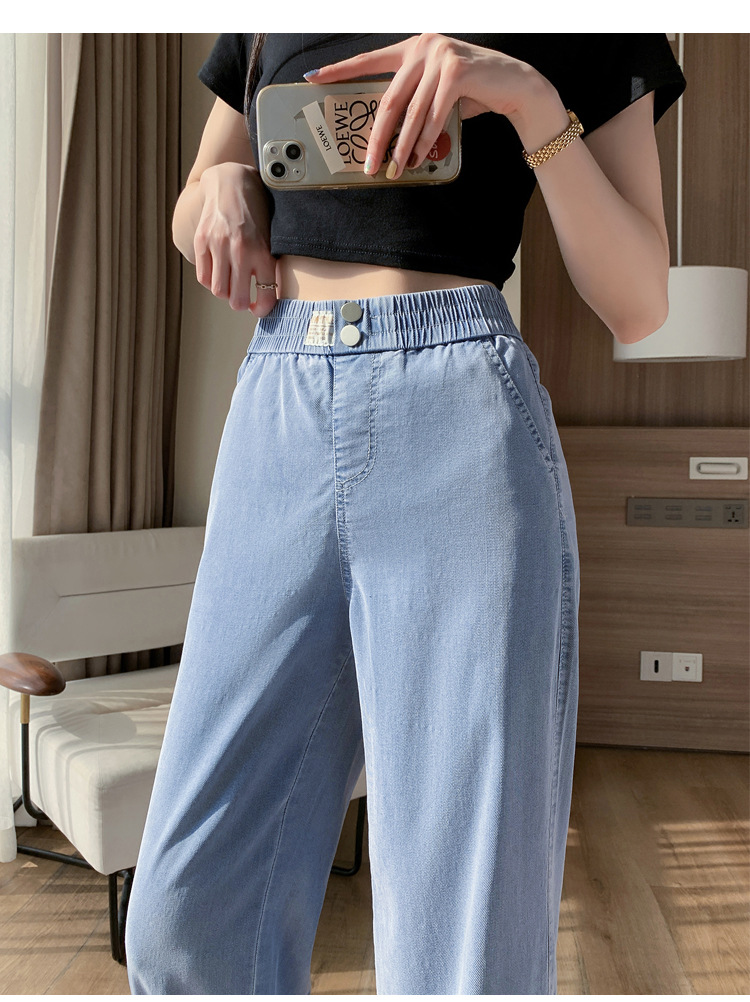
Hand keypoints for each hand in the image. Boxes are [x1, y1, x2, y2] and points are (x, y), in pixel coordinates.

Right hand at [194, 162, 277, 317]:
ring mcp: (219, 246)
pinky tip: (217, 271)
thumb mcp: (270, 237)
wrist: (231, 182)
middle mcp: (241, 251)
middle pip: (237, 301)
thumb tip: (266, 297)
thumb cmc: (255, 212)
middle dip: (240, 303)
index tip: (259, 308)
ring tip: (229, 282)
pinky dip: (210, 280)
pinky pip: (203, 277)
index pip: (266, 295)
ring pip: (218, 291)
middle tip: (242, 297)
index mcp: (263, 251)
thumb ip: (269, 264)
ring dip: (224, 292)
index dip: (263, 309)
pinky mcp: (202, 241)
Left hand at [303, 34, 540, 179]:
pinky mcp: (457, 71)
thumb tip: (387, 135)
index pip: (369, 60)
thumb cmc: (473, 92)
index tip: (314, 78)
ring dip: (402, 148)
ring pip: (411, 113)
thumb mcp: (436, 91)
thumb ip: (414, 100)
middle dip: (377, 137)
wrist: (515, 85)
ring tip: (395, 170)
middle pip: (389, 99)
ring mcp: (440, 56)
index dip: (340, 70)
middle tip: (367, 164)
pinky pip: (434, 116)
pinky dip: (426, 141)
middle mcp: (423, 46)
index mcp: (412, 47)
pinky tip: (420, 158)